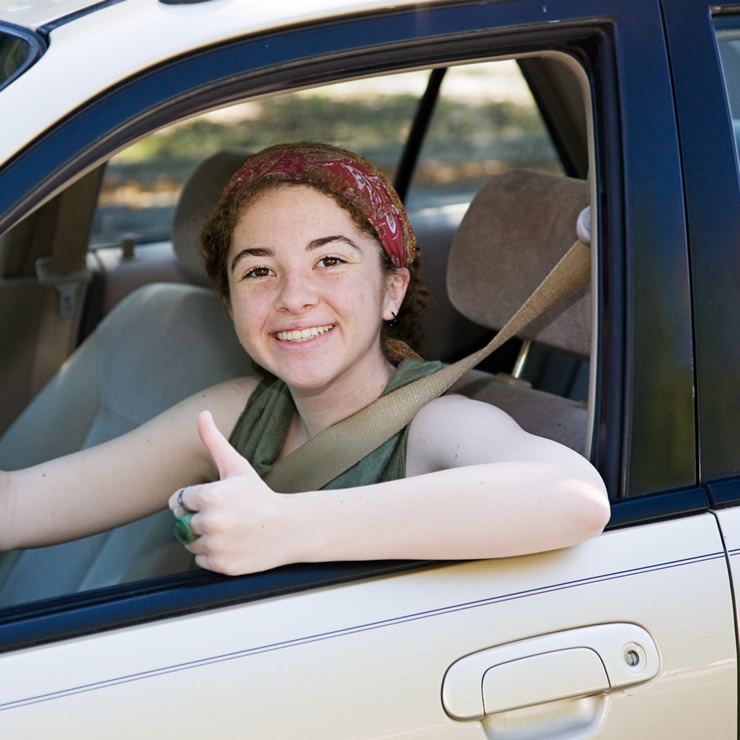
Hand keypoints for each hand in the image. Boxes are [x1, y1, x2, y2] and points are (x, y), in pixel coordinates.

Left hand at [168, 411, 296, 574]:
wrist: (290, 528)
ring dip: (204, 538)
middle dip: (200, 518)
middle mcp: (211, 522)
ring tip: (229, 529)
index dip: (195, 499)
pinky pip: (201, 561)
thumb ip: (214, 440)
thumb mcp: (237, 466)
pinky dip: (213, 555)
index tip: (214, 500)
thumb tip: (202, 414)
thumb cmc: (260, 495)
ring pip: (191, 543)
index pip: (179, 501)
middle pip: (184, 523)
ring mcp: (217, 546)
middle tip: (225, 515)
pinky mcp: (222, 566)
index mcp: (211, 496)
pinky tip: (232, 543)